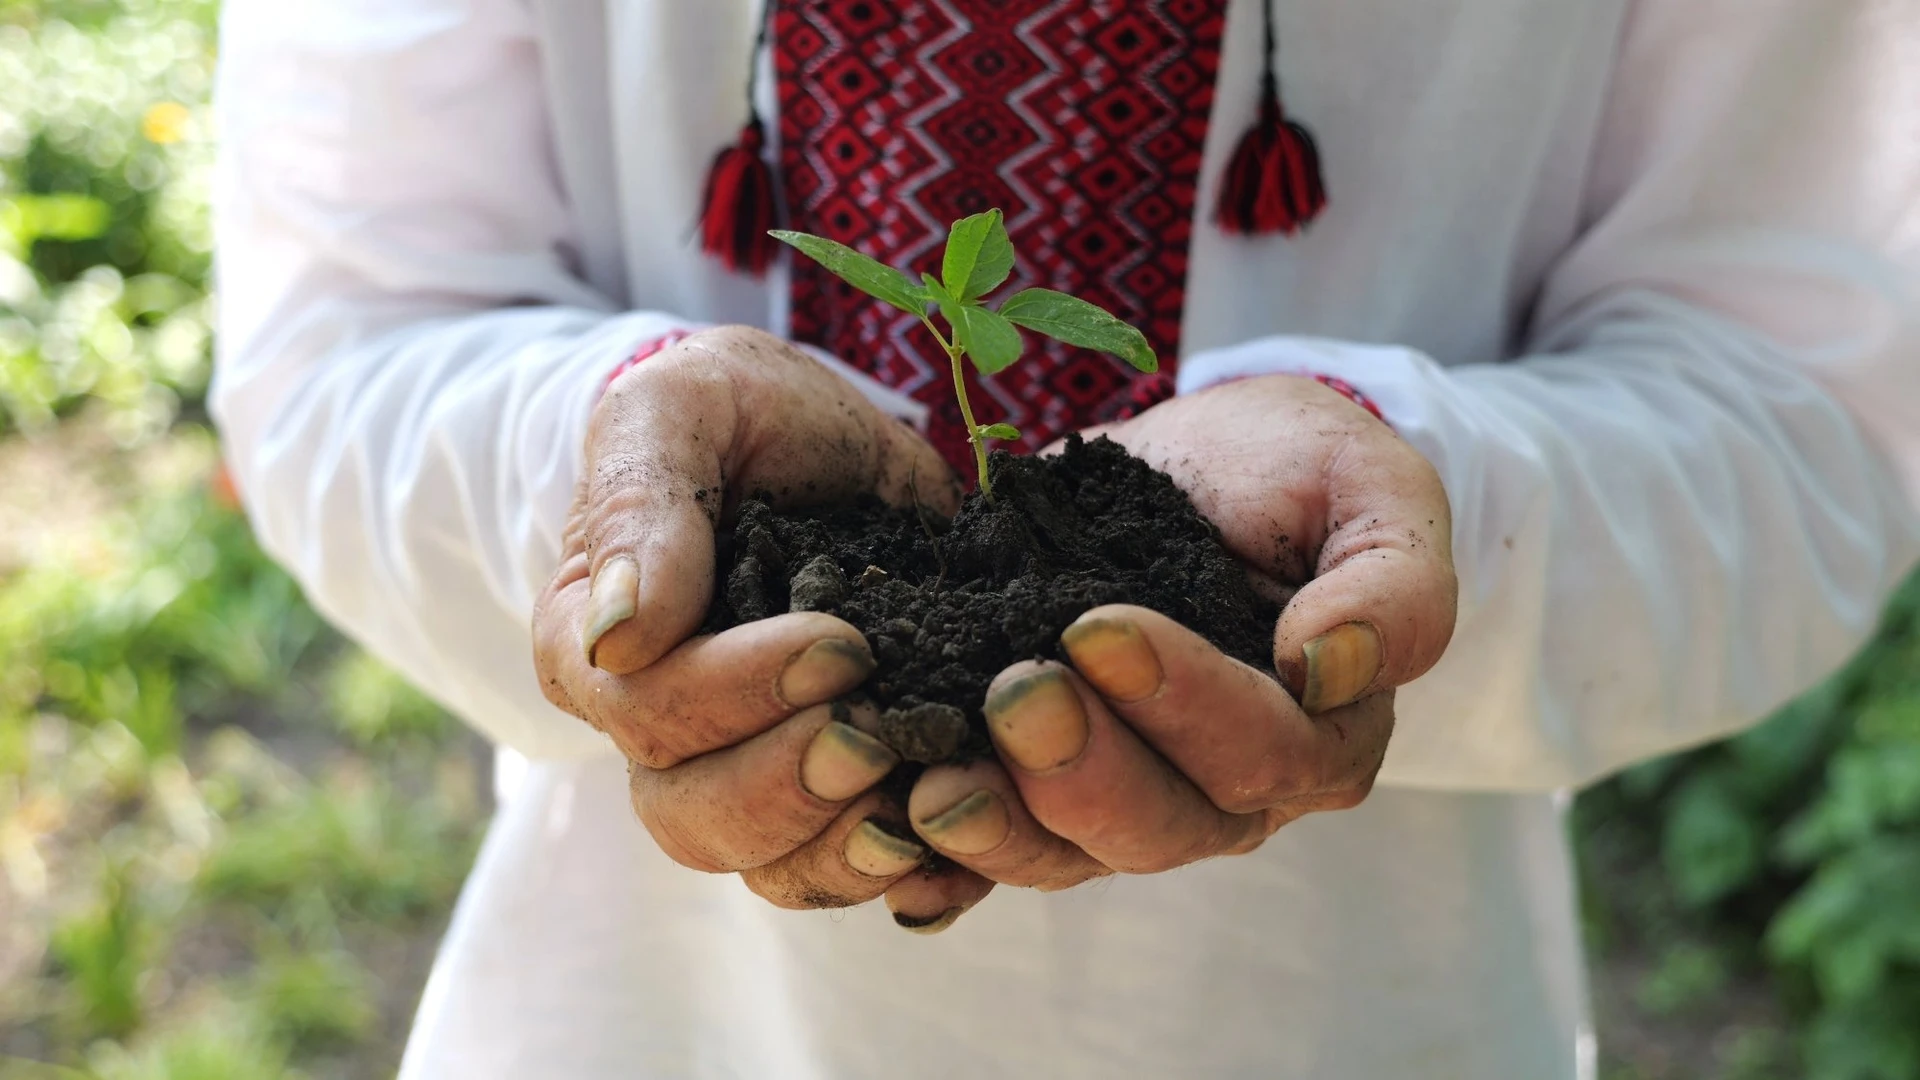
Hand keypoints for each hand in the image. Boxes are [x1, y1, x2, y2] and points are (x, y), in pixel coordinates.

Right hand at [532, 326, 988, 917]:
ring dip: (851, 849)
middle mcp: (664, 732)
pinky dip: (916, 876)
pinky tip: (964, 850)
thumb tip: (618, 636)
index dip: (737, 694)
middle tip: (879, 730)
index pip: (644, 713)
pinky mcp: (842, 789)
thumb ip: (642, 506)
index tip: (841, 644)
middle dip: (792, 787)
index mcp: (598, 649)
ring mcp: (752, 771)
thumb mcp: (681, 411)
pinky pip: (859, 873)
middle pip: (694, 818)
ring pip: (774, 868)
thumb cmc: (738, 413)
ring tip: (929, 795)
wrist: (830, 439)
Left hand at [904, 374, 1457, 900]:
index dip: (1184, 702)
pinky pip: (997, 849)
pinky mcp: (1045, 788)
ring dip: (1001, 827)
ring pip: (1070, 852)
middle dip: (1082, 769)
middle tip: (1014, 693)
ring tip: (932, 786)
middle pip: (1161, 823)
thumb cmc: (1296, 473)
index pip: (1262, 750)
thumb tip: (1332, 667)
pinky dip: (943, 861)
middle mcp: (1228, 792)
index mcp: (1321, 733)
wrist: (1196, 467)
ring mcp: (1131, 798)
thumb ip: (1390, 582)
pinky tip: (891, 841)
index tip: (1099, 630)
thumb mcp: (1372, 489)